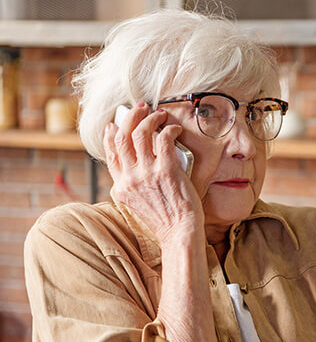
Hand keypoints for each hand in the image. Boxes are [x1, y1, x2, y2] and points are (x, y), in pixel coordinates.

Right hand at [103, 103, 202, 245]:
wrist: (179, 233)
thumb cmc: (166, 221)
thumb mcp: (139, 204)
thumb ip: (135, 185)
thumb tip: (140, 165)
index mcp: (122, 187)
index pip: (110, 153)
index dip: (112, 134)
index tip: (116, 124)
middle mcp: (130, 178)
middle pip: (122, 137)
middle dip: (130, 117)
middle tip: (140, 108)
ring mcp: (147, 173)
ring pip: (140, 133)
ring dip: (150, 118)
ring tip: (160, 114)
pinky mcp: (166, 170)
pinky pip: (163, 139)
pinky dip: (168, 129)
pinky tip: (174, 129)